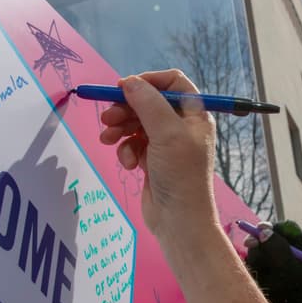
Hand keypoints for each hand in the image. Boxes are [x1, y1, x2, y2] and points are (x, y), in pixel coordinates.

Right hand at [97, 70, 217, 236]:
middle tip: (107, 117)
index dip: (149, 81)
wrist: (178, 220)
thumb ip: (147, 103)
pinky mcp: (152, 160)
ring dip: (121, 128)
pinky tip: (128, 164)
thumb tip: (129, 82)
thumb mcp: (166, 133)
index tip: (125, 87)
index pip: (173, 82)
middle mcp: (182, 126)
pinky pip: (134, 144)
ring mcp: (166, 144)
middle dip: (126, 108)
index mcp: (194, 115)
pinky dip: (126, 150)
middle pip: (149, 102)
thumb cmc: (180, 174)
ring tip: (108, 139)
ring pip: (137, 123)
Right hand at [244, 220, 301, 302]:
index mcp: (301, 251)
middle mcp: (287, 252)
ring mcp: (274, 259)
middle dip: (260, 238)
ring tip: (258, 266)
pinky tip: (255, 272)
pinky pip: (253, 257)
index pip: (290, 229)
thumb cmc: (289, 294)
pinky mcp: (262, 267)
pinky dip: (251, 262)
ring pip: (260, 245)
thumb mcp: (286, 269)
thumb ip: (277, 246)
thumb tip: (264, 230)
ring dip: (255, 251)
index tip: (264, 229)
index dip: (277, 227)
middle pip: (272, 233)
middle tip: (250, 241)